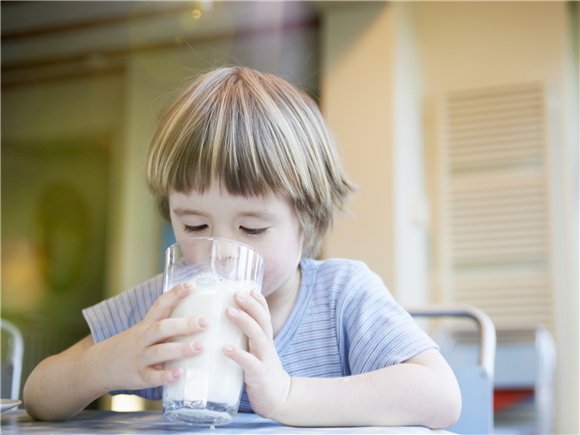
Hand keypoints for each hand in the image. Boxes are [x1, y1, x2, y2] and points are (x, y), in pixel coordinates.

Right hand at [97, 281, 208, 391]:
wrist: (97, 367)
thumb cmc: (131, 347)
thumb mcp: (144, 331)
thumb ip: (166, 326)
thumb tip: (198, 317)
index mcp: (146, 325)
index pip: (160, 305)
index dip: (175, 294)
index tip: (192, 284)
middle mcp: (143, 339)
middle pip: (162, 328)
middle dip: (184, 324)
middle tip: (205, 322)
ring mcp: (140, 358)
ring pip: (159, 351)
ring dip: (180, 349)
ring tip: (200, 347)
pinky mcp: (139, 377)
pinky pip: (153, 377)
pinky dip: (166, 376)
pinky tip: (180, 373)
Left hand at [222, 289, 290, 419]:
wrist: (278, 400)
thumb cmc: (260, 374)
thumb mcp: (255, 353)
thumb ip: (244, 340)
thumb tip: (220, 326)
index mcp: (265, 340)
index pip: (265, 315)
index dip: (259, 301)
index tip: (249, 287)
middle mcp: (267, 346)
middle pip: (262, 320)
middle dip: (251, 305)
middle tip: (236, 293)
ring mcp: (264, 360)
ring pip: (257, 336)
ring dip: (244, 321)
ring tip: (228, 311)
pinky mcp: (259, 376)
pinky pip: (249, 363)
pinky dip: (238, 354)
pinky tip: (225, 348)